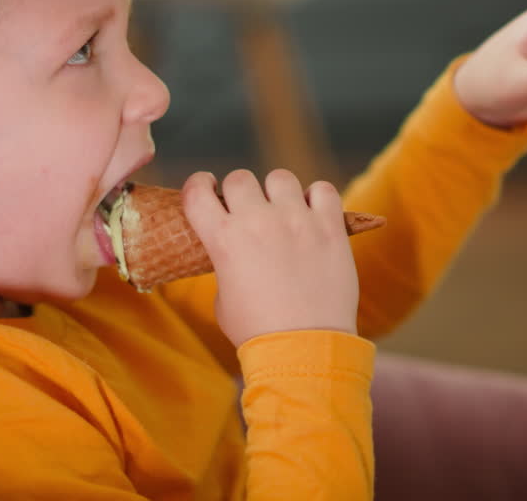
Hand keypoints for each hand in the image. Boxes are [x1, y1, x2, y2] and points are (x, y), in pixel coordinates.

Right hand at [181, 168, 358, 347]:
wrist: (304, 349)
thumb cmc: (257, 330)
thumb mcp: (223, 296)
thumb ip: (226, 261)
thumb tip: (235, 247)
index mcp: (223, 239)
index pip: (197, 190)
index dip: (199, 184)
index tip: (209, 188)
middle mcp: (257, 221)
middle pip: (240, 178)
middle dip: (242, 193)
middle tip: (251, 212)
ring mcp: (296, 220)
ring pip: (280, 177)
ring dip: (279, 192)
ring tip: (286, 213)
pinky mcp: (329, 227)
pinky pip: (322, 189)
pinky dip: (317, 198)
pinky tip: (314, 214)